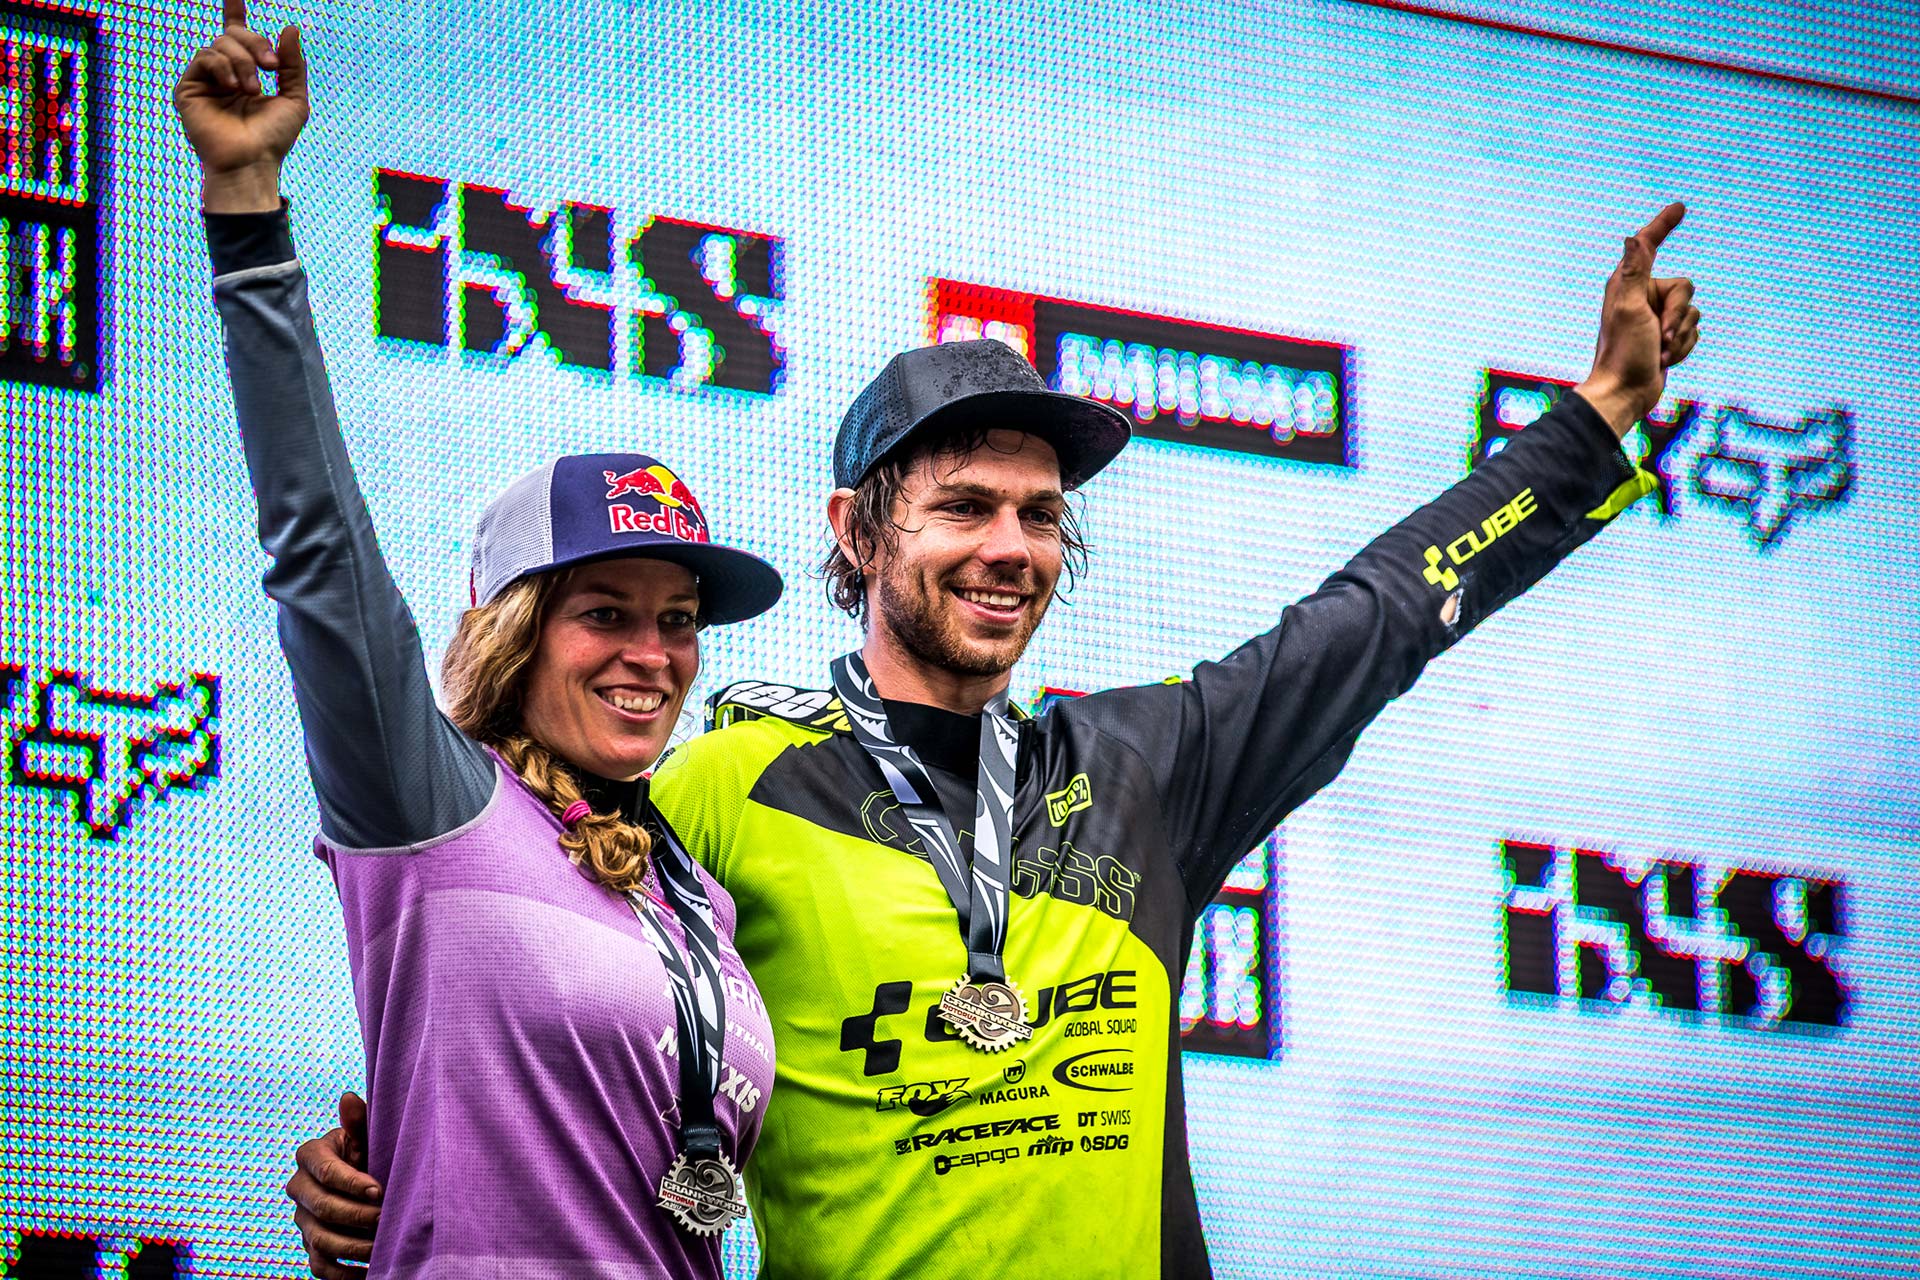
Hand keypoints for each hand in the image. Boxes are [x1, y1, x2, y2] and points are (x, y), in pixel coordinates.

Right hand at [171, 0, 308, 211]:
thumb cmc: (274, 138)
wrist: (252, 162)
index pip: (238, 34)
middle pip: (234, 34)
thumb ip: (291, 64)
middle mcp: (223, 73)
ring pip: (220, 43)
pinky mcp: (188, 88)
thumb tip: (290, 27)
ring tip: (252, 90)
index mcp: (246, 73)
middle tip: (271, 68)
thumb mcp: (294, 98)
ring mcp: (205, 80)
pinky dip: (223, 67)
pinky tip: (232, 87)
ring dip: (243, 62)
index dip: (233, 9)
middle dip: (256, 44)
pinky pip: (205, 58)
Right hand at [285, 1091, 381, 1279]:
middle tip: (385, 1218)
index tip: (379, 1190)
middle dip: (356, 1215)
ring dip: (353, 1245)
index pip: (326, 1172)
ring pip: (320, 1239)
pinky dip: (343, 1274)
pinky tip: (368, 1272)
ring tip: (381, 1244)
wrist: (369, 1177)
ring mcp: (302, 1219)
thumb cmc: (370, 1151)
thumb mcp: (367, 1136)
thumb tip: (349, 1098)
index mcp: (310, 1155)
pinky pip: (319, 1267)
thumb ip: (359, 1122)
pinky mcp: (310, 1245)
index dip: (352, 1182)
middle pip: (321, 1208)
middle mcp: (299, 1187)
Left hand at [1574, 203, 1702, 436]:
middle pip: (1686, 289)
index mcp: (1627, 284)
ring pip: (1693, 313)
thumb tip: (1632, 237)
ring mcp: (1656, 316)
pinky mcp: (1667, 335)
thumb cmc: (1624, 353)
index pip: (1649, 246)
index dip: (1663, 225)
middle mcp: (1641, 296)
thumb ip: (1635, 272)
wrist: (1626, 394)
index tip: (1680, 207)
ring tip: (1658, 353)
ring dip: (1680, 337)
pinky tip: (1664, 361)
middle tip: (1658, 336)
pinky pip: (1693, 332)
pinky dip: (1683, 348)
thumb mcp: (1630, 309)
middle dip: (1677, 317)